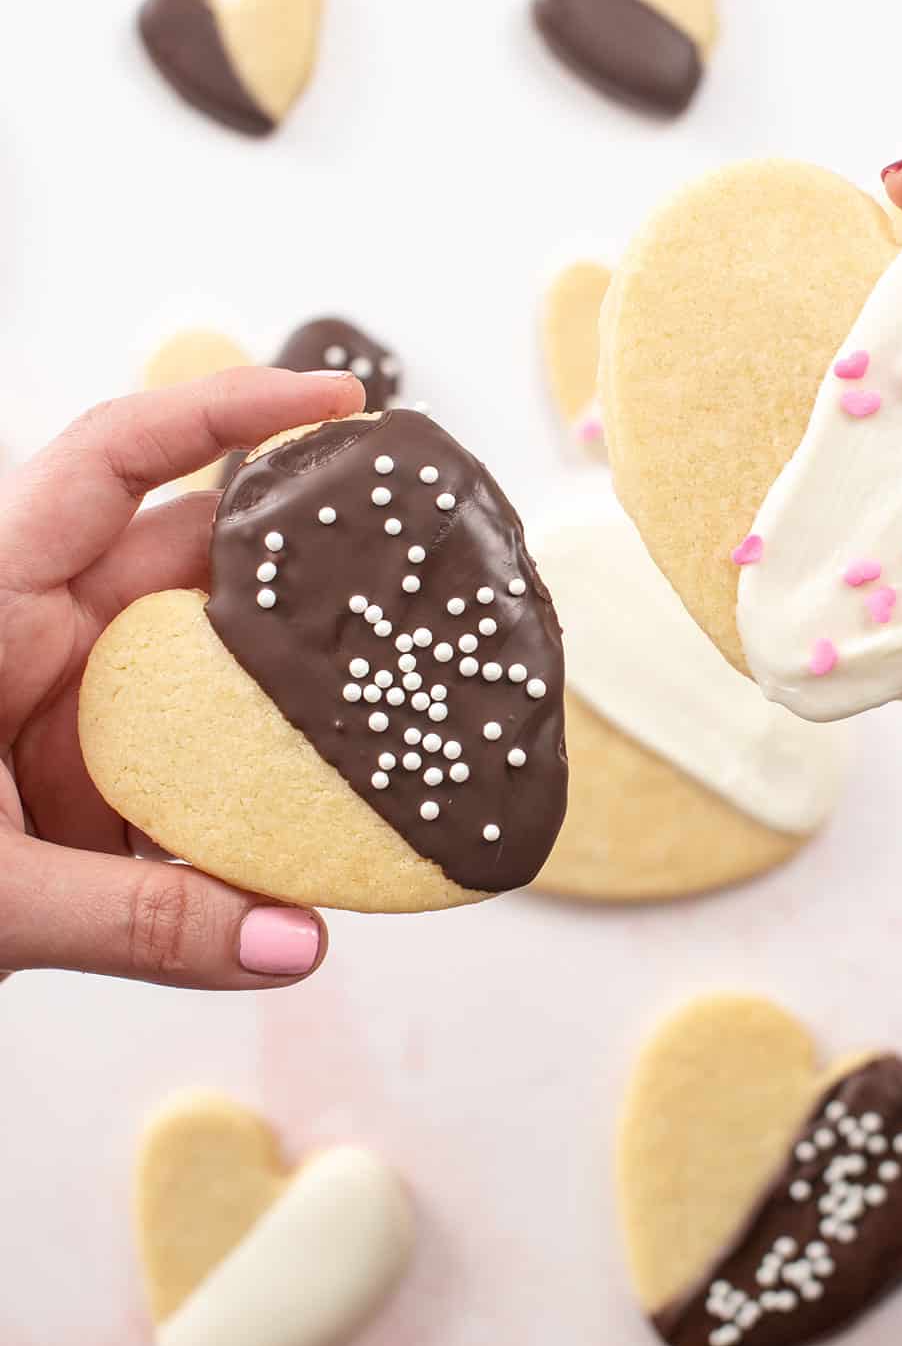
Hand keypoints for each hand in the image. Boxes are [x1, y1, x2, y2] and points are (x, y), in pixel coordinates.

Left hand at [0, 366, 363, 987]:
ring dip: (294, 682)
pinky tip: (328, 809)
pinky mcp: (100, 779)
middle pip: (197, 560)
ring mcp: (78, 707)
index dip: (224, 413)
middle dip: (303, 561)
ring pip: (214, 660)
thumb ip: (137, 922)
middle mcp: (44, 636)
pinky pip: (204, 757)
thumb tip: (294, 942)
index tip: (334, 403)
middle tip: (412, 570)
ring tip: (393, 696)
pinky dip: (265, 778)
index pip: (113, 459)